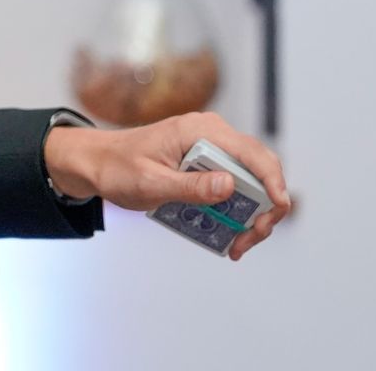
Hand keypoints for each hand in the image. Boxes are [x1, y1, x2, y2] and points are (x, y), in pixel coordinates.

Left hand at [44, 111, 290, 261]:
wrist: (98, 163)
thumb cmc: (119, 169)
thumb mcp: (151, 183)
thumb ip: (190, 186)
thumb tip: (230, 185)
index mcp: (200, 130)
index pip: (252, 152)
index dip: (273, 181)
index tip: (277, 210)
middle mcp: (212, 133)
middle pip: (258, 169)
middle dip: (263, 207)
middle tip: (248, 240)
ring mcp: (211, 147)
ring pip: (250, 180)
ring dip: (251, 213)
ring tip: (237, 244)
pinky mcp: (207, 162)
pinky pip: (234, 184)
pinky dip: (237, 209)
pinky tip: (228, 234)